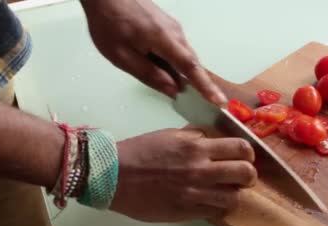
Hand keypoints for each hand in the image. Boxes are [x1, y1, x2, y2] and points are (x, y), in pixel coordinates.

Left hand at [81, 0, 226, 103]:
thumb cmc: (109, 22)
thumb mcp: (122, 56)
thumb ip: (149, 74)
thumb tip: (172, 90)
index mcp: (164, 40)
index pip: (191, 68)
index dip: (205, 87)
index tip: (219, 100)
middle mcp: (174, 32)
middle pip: (191, 63)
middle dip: (197, 83)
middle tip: (198, 101)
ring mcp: (172, 27)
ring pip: (184, 55)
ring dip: (182, 72)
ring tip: (168, 83)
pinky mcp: (166, 25)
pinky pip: (177, 48)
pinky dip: (175, 62)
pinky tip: (160, 67)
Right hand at [110, 128, 256, 221]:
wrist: (113, 175)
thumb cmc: (139, 152)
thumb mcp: (170, 135)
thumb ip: (195, 138)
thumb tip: (213, 140)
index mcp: (197, 147)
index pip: (241, 148)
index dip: (248, 153)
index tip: (245, 157)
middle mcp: (200, 169)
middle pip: (245, 174)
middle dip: (248, 175)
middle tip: (242, 177)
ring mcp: (194, 193)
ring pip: (234, 198)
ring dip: (234, 194)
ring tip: (226, 192)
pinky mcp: (186, 211)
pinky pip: (215, 212)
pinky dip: (218, 208)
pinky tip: (211, 202)